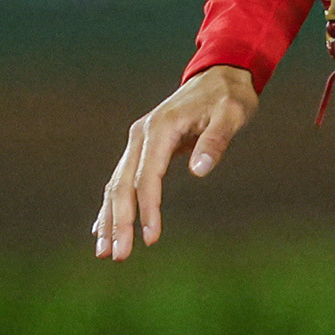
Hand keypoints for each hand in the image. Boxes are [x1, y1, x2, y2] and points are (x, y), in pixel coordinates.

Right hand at [92, 66, 259, 260]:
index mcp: (159, 129)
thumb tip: (199, 170)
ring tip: (105, 252)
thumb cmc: (229, 98)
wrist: (220, 78)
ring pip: (116, 185)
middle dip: (119, 222)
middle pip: (122, 185)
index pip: (147, 176)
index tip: (152, 237)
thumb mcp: (232, 115)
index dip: (148, 208)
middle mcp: (141, 136)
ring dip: (109, 218)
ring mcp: (138, 142)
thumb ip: (216, 140)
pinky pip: (122, 180)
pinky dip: (112, 205)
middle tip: (118, 256)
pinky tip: (102, 229)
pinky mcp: (143, 148)